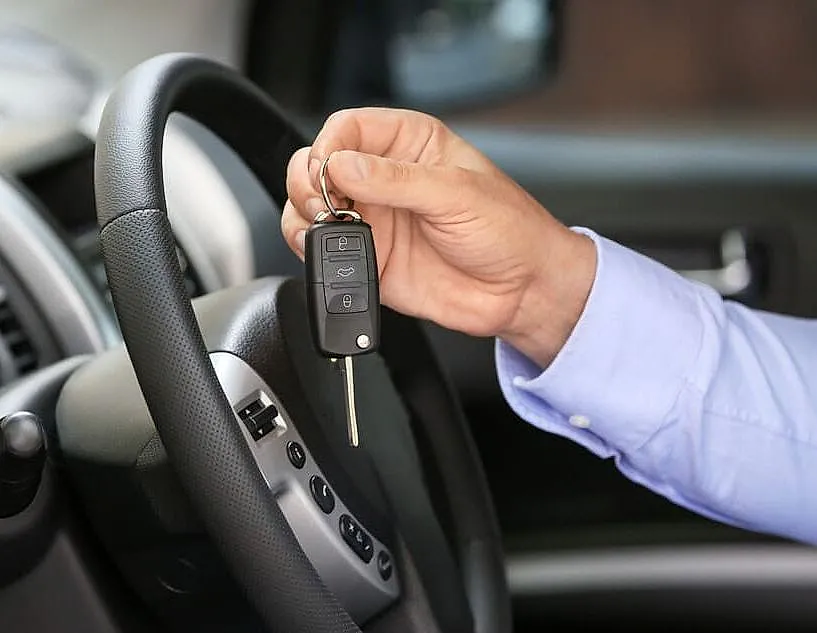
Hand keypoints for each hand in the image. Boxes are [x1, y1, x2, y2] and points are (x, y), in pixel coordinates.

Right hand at [282, 108, 595, 366]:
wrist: (521, 290)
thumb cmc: (508, 230)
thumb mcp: (457, 193)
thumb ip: (397, 180)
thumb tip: (342, 166)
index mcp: (411, 144)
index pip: (348, 127)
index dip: (329, 145)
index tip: (329, 171)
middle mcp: (385, 179)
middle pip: (317, 163)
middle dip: (309, 180)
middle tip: (326, 202)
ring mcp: (374, 219)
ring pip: (310, 205)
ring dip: (305, 214)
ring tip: (330, 226)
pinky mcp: (369, 258)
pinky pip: (322, 249)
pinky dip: (313, 250)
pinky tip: (333, 251)